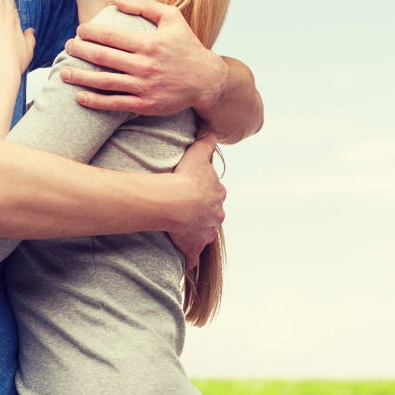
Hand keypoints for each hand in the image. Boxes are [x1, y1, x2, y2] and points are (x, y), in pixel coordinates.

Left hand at [61, 0, 227, 116]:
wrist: (207, 80)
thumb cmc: (186, 46)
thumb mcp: (173, 18)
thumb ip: (145, 6)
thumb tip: (116, 2)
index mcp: (149, 43)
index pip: (111, 36)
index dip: (90, 32)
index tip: (79, 30)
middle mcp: (145, 65)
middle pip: (103, 57)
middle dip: (80, 51)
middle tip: (68, 46)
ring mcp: (144, 87)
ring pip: (105, 82)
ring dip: (80, 77)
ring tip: (63, 72)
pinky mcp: (145, 105)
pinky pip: (115, 104)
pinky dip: (95, 101)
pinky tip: (79, 97)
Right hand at [166, 132, 224, 266]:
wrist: (176, 202)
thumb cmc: (186, 177)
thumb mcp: (198, 154)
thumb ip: (207, 142)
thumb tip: (213, 132)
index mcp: (217, 194)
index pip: (214, 193)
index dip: (204, 191)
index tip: (193, 190)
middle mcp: (216, 214)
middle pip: (212, 213)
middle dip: (202, 212)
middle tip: (186, 209)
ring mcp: (206, 232)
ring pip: (203, 233)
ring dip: (195, 232)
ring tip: (182, 230)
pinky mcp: (194, 246)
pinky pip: (192, 255)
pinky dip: (189, 258)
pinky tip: (184, 262)